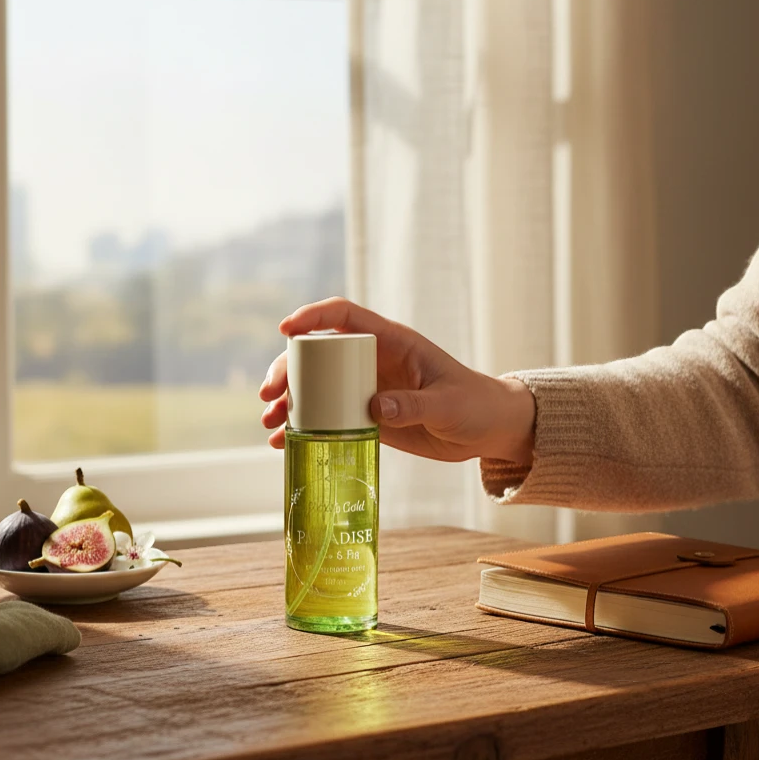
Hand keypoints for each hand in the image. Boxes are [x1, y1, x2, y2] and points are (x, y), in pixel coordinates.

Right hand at [259, 297, 534, 463]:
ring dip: (288, 402)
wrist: (488, 430)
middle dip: (287, 371)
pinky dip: (302, 428)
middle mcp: (371, 361)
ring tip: (270, 424)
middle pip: (316, 354)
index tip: (286, 331)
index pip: (344, 316)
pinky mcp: (365, 416)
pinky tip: (282, 443)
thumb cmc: (475, 405)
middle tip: (270, 396)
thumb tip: (372, 406)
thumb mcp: (447, 405)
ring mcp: (365, 388)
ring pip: (314, 387)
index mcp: (391, 342)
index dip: (313, 317)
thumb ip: (413, 405)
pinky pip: (325, 417)